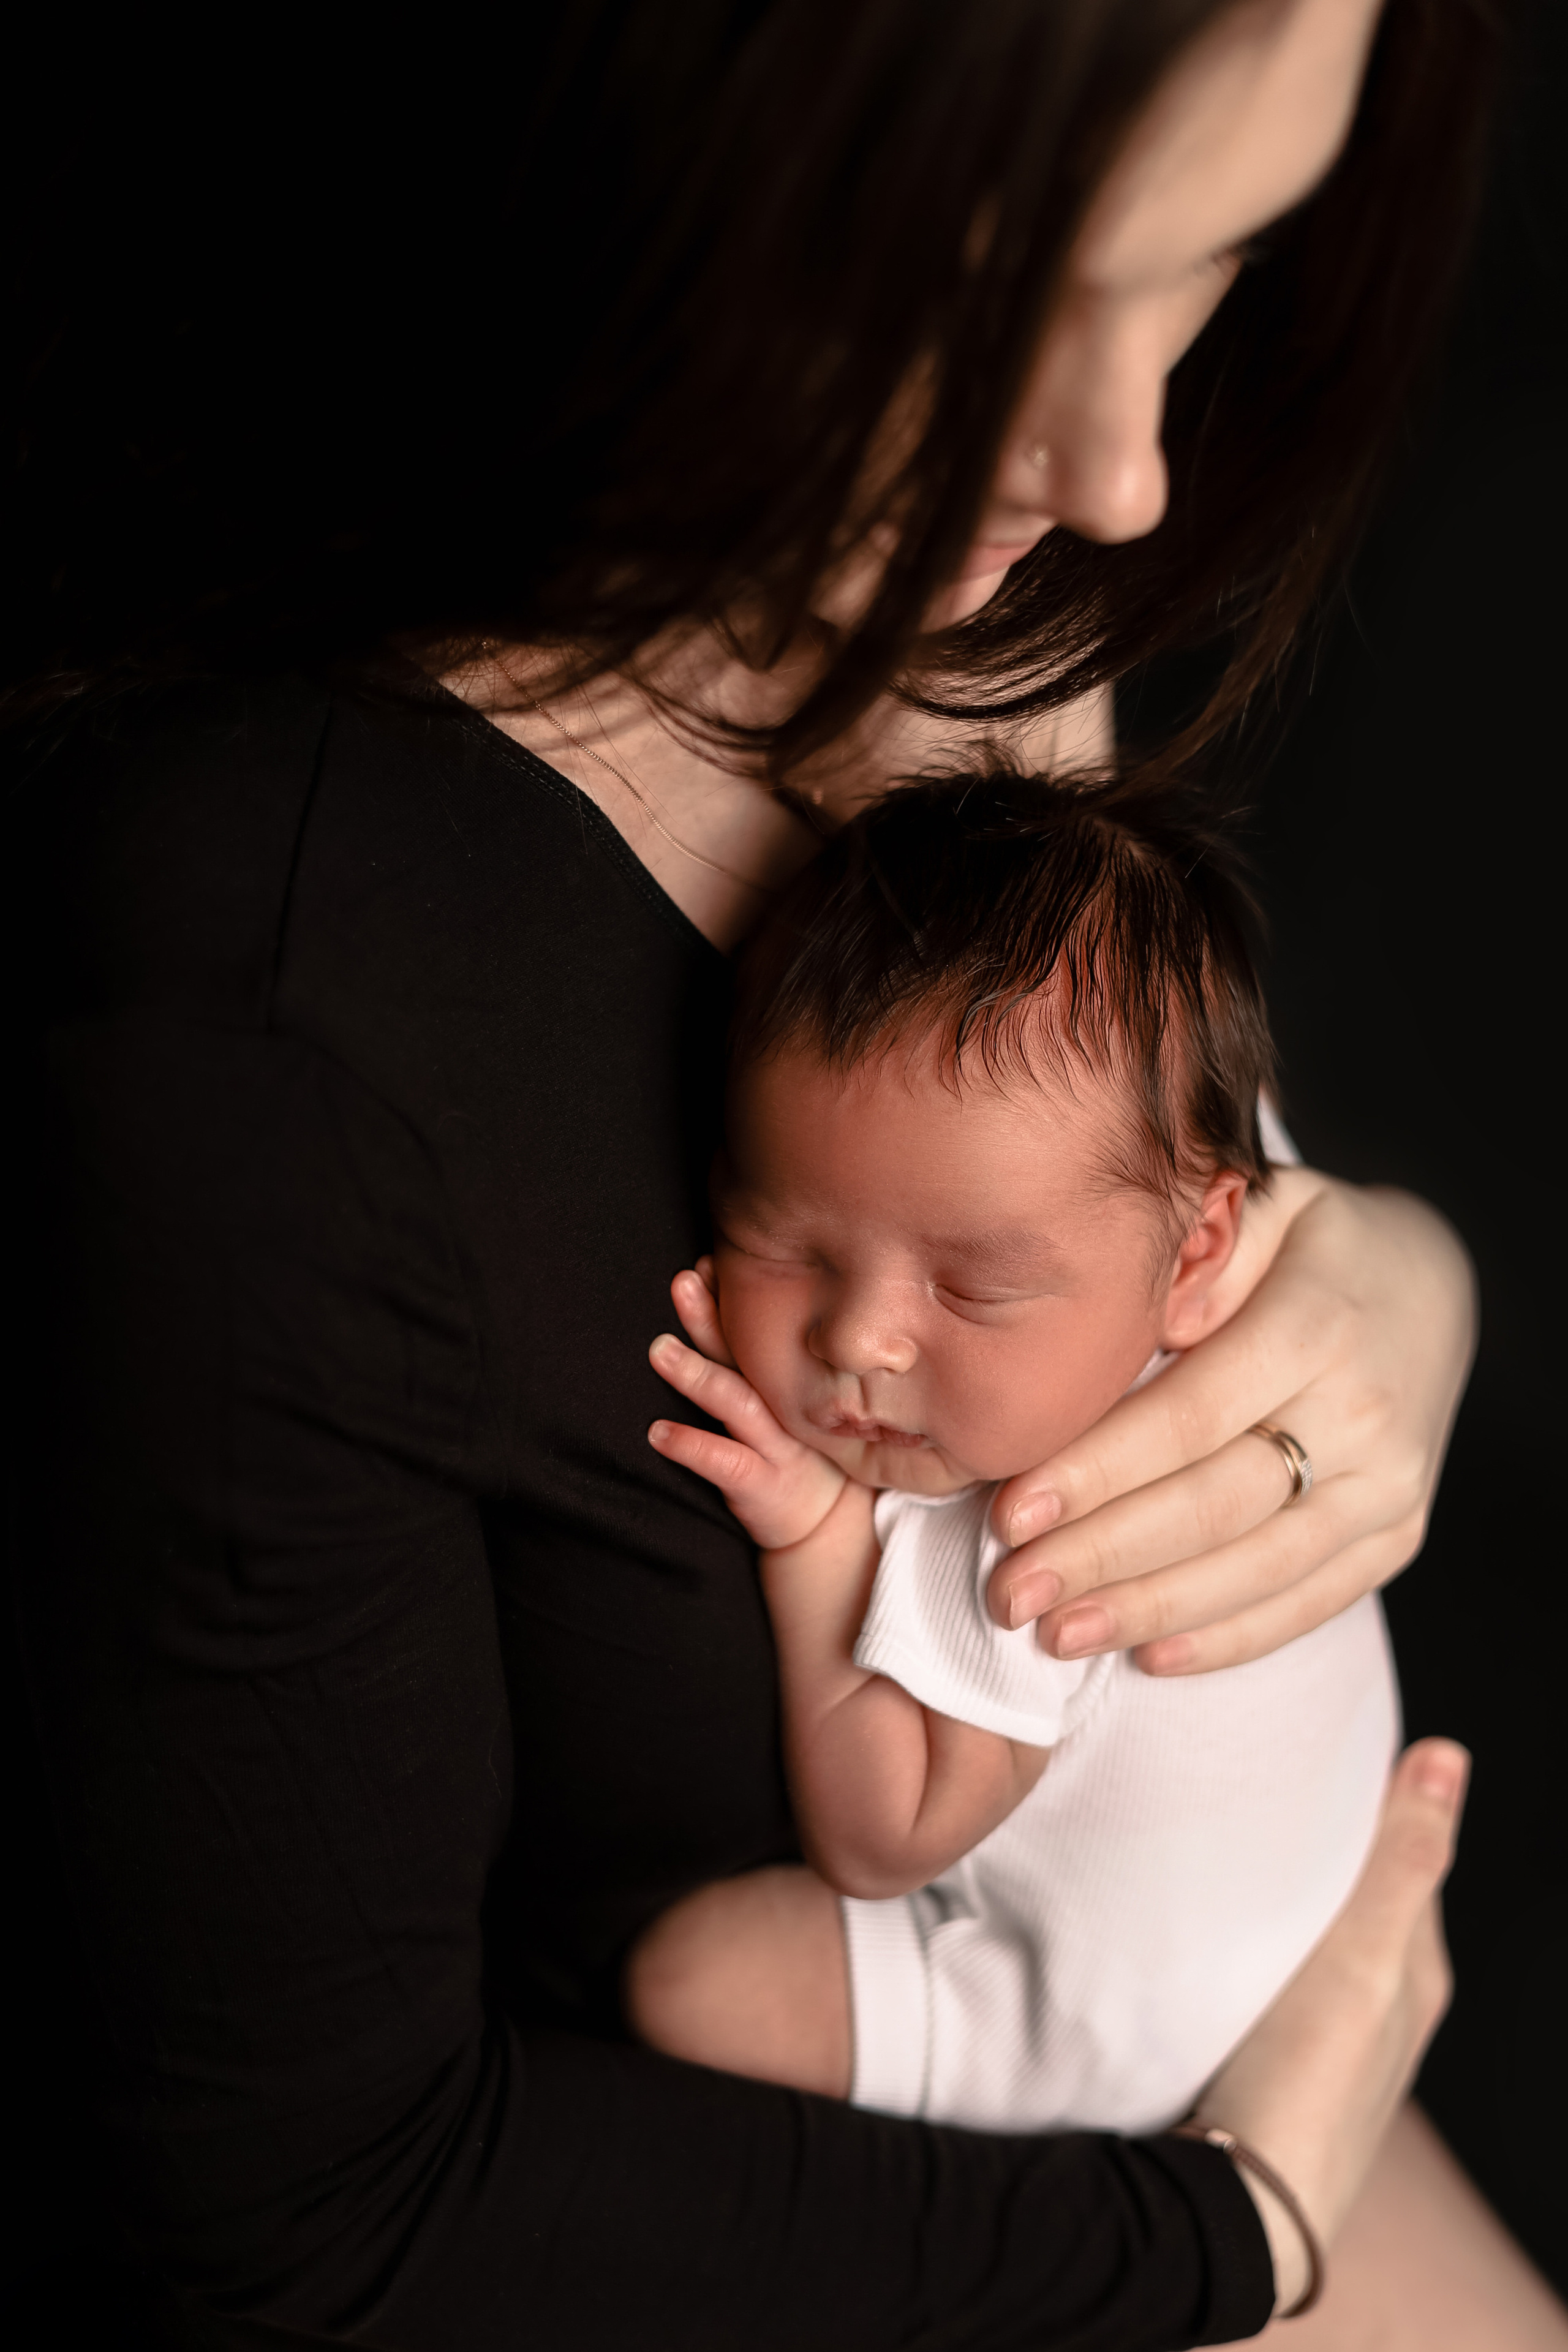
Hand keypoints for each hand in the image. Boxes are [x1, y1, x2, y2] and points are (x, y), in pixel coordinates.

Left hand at [648, 1265, 846, 1547]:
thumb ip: (757, 1368)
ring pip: (736, 1403)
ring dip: (696, 1373)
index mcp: (786, 1383)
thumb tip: (723, 1311)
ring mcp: (775, 1444)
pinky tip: (658, 1433)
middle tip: (682, 1282)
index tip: (706, 1262)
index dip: (731, 1298)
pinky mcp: (762, 1485)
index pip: (757, 1333)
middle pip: (745, 1355)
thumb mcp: (790, 1405)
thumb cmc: (798, 1454)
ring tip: (659, 1350)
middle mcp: (783, 1406)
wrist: (828, 1527)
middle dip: (711, 1317)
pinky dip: (691, 1445)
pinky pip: (725, 1462)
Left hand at [986, 1169, 1476, 1672]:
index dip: (1098, 1471)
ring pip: (1260, 1570)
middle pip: (1216, 1505)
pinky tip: (1148, 1657)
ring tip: (1056, 1635)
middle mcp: (1363, 1416)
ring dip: (1150, 1610)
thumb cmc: (1312, 1244)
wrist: (1431, 1288)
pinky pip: (1311, 1603)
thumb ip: (1202, 1254)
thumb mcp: (1265, 1208)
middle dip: (1102, 1557)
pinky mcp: (1400, 1534)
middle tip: (1010, 1592)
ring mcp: (1390, 1486)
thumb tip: (1148, 1319)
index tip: (1011, 1511)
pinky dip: (1228, 1637)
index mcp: (1317, 1327)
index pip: (1190, 1417)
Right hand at [1194, 1737, 1466, 2314]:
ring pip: (1321, 1942)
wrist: (1238, 2210)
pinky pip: (1281, 1981)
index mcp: (1418, 1975)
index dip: (1377, 1799)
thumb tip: (1451, 1755)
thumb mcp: (1363, 1955)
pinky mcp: (1278, 2066)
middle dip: (1332, 1844)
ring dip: (1293, 1895)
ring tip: (1244, 1846)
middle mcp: (1385, 2011)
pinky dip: (1264, 1943)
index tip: (1328, 1741)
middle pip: (1364, 1899)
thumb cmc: (1305, 2080)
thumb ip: (1402, 1859)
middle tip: (1276, 1782)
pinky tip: (1225, 1933)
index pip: (1410, 1857)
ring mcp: (1330, 2045)